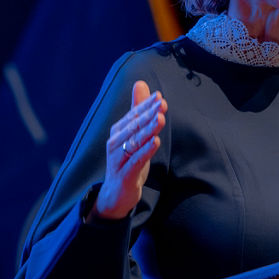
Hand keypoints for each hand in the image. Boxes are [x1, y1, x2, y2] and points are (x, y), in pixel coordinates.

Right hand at [91, 81, 167, 219]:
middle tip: (162, 104)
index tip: (159, 97)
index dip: (146, 106)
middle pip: (134, 126)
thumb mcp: (133, 135)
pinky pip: (136, 160)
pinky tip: (155, 142)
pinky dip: (145, 151)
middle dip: (148, 114)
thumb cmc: (126, 162)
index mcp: (118, 132)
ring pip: (135, 142)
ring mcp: (119, 159)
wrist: (115, 194)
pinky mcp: (125, 174)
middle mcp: (116, 143)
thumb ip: (137, 110)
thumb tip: (141, 83)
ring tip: (161, 119)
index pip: (133, 115)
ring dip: (148, 130)